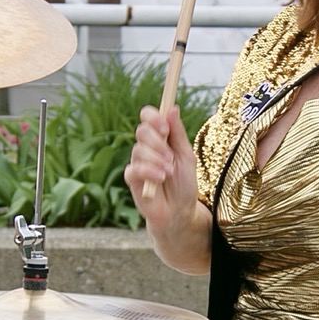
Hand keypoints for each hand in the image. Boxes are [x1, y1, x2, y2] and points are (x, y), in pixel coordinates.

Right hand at [123, 104, 196, 227]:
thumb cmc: (184, 184)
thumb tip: (173, 108)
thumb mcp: (187, 156)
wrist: (180, 211)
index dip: (153, 117)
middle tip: (170, 155)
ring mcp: (137, 162)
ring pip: (139, 150)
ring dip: (157, 160)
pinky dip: (149, 171)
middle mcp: (146, 148)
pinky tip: (160, 178)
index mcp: (159, 138)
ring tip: (169, 172)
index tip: (165, 128)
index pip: (148, 117)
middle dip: (157, 141)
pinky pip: (134, 168)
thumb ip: (178, 134)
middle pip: (142, 131)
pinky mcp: (131, 179)